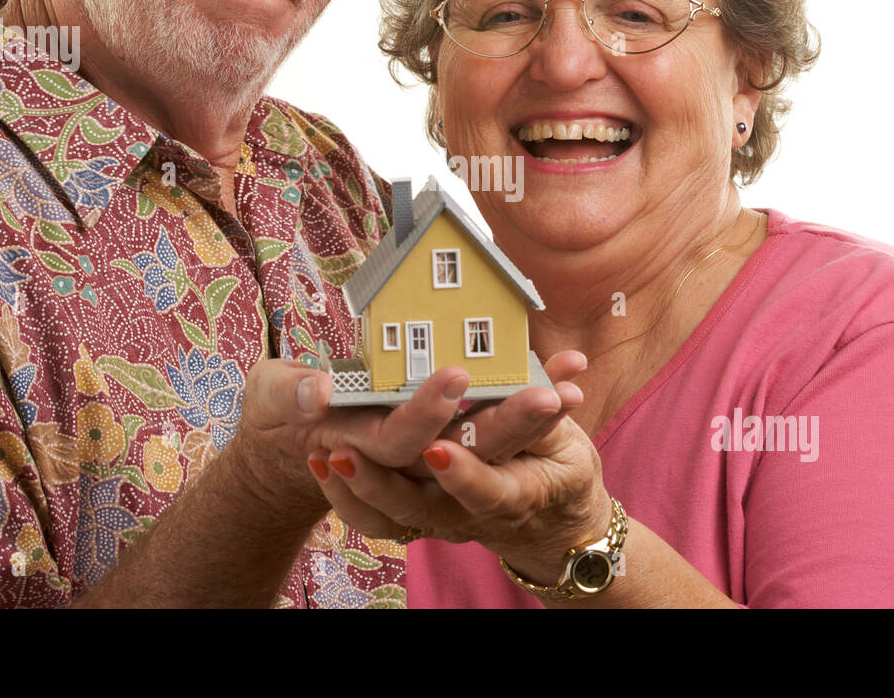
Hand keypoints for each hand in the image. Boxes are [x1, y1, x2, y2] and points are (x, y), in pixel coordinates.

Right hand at [235, 354, 585, 513]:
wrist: (292, 438)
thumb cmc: (279, 408)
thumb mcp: (270, 395)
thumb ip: (291, 394)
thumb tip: (317, 394)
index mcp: (361, 450)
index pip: (402, 441)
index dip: (428, 412)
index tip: (459, 376)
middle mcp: (403, 466)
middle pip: (465, 452)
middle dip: (508, 422)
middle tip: (549, 392)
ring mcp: (431, 465)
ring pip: (493, 449)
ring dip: (534, 419)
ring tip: (573, 384)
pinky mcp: (455, 450)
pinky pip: (504, 437)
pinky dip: (539, 410)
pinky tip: (572, 373)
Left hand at [307, 351, 607, 583]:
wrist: (550, 528)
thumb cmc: (560, 470)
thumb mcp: (566, 439)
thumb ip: (557, 399)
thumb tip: (572, 365)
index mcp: (516, 494)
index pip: (488, 490)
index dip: (463, 474)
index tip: (437, 450)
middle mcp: (471, 515)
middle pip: (419, 507)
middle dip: (380, 481)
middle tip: (345, 451)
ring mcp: (440, 521)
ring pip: (390, 517)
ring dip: (357, 486)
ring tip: (327, 454)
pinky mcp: (418, 521)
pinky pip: (376, 522)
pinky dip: (346, 499)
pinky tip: (321, 463)